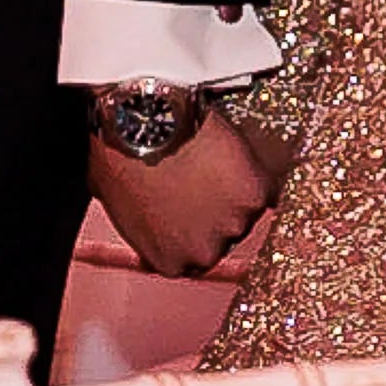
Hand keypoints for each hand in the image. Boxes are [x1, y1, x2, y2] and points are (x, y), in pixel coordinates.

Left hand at [91, 113, 276, 277]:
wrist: (140, 123)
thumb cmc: (120, 159)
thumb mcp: (122, 207)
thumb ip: (150, 229)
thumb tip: (158, 220)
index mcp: (170, 262)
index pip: (194, 255)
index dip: (194, 226)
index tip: (193, 206)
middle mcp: (203, 253)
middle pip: (224, 238)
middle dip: (216, 212)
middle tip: (205, 180)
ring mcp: (233, 225)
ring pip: (246, 213)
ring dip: (236, 193)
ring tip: (214, 162)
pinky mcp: (254, 196)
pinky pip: (264, 187)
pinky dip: (253, 172)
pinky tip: (232, 155)